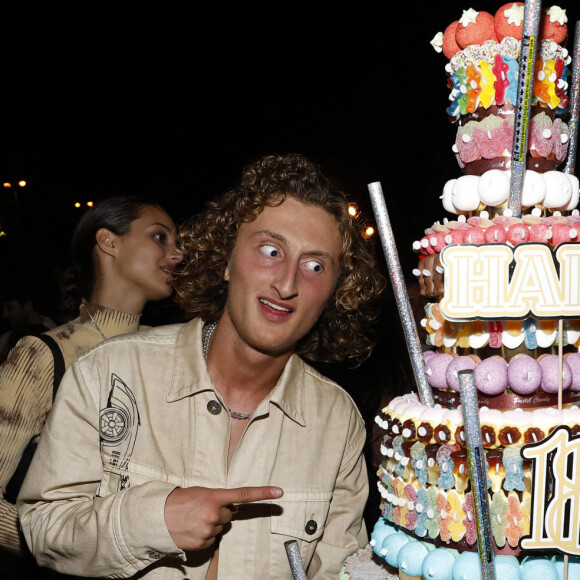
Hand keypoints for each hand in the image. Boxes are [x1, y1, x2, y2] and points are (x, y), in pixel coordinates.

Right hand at [164, 485, 282, 549]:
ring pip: (220, 527)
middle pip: (229, 515)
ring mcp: (209, 530)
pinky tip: (192, 528)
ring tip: (194, 518)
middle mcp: (214, 514)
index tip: (279, 492)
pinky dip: (204, 535)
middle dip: (219, 512)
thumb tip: (234, 508)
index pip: (244, 494)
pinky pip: (212, 539)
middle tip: (201, 509)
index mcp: (214, 497)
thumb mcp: (201, 492)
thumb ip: (219, 498)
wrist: (157, 517)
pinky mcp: (203, 543)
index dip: (263, 493)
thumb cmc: (179, 501)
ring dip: (211, 523)